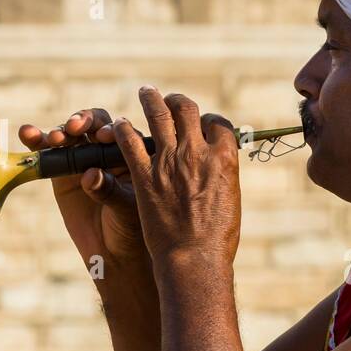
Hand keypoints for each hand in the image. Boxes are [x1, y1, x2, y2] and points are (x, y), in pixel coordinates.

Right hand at [17, 108, 146, 270]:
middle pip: (94, 125)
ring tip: (52, 139)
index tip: (103, 136)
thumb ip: (110, 191)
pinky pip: (47, 151)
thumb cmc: (129, 228)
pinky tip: (26, 133)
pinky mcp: (61, 169)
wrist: (110, 251)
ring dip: (59, 131)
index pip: (122, 134)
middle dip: (84, 122)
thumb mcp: (126, 210)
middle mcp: (107, 150)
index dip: (111, 130)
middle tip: (74, 129)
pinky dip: (36, 140)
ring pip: (69, 134)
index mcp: (132, 155)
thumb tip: (91, 175)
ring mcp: (83, 157)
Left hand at [114, 86, 241, 264]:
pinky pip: (129, 141)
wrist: (194, 258)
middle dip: (178, 101)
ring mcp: (168, 161)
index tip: (203, 124)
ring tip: (146, 92)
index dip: (209, 121)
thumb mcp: (231, 200)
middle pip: (187, 110)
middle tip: (171, 100)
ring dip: (151, 100)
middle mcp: (196, 152)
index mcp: (224, 158)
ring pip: (158, 116)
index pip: (217, 124)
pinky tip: (119, 125)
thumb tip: (220, 170)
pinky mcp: (144, 175)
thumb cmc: (218, 238)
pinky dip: (123, 129)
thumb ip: (222, 178)